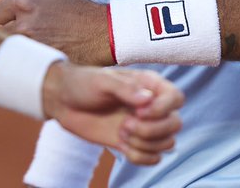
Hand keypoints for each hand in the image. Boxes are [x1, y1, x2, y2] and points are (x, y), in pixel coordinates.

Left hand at [0, 0, 112, 65]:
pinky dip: (33, 63)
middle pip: (2, 33)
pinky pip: (26, 64)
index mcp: (25, 2)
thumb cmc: (77, 14)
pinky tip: (47, 59)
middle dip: (15, 35)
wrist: (104, 33)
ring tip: (41, 48)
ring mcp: (32, 44)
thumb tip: (5, 14)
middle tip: (34, 37)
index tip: (18, 22)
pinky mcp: (41, 61)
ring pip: (13, 50)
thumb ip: (25, 4)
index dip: (8, 18)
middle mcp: (24, 22)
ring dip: (23, 50)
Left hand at [41, 62, 182, 164]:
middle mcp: (151, 106)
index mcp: (148, 85)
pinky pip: (153, 159)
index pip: (176, 98)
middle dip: (152, 130)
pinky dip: (140, 157)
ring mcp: (144, 126)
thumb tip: (147, 100)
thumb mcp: (102, 80)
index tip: (139, 112)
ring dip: (144, 144)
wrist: (63, 102)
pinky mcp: (133, 143)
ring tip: (122, 132)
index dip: (163, 109)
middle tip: (126, 124)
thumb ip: (125, 89)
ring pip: (167, 143)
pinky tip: (122, 146)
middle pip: (175, 124)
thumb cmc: (82, 83)